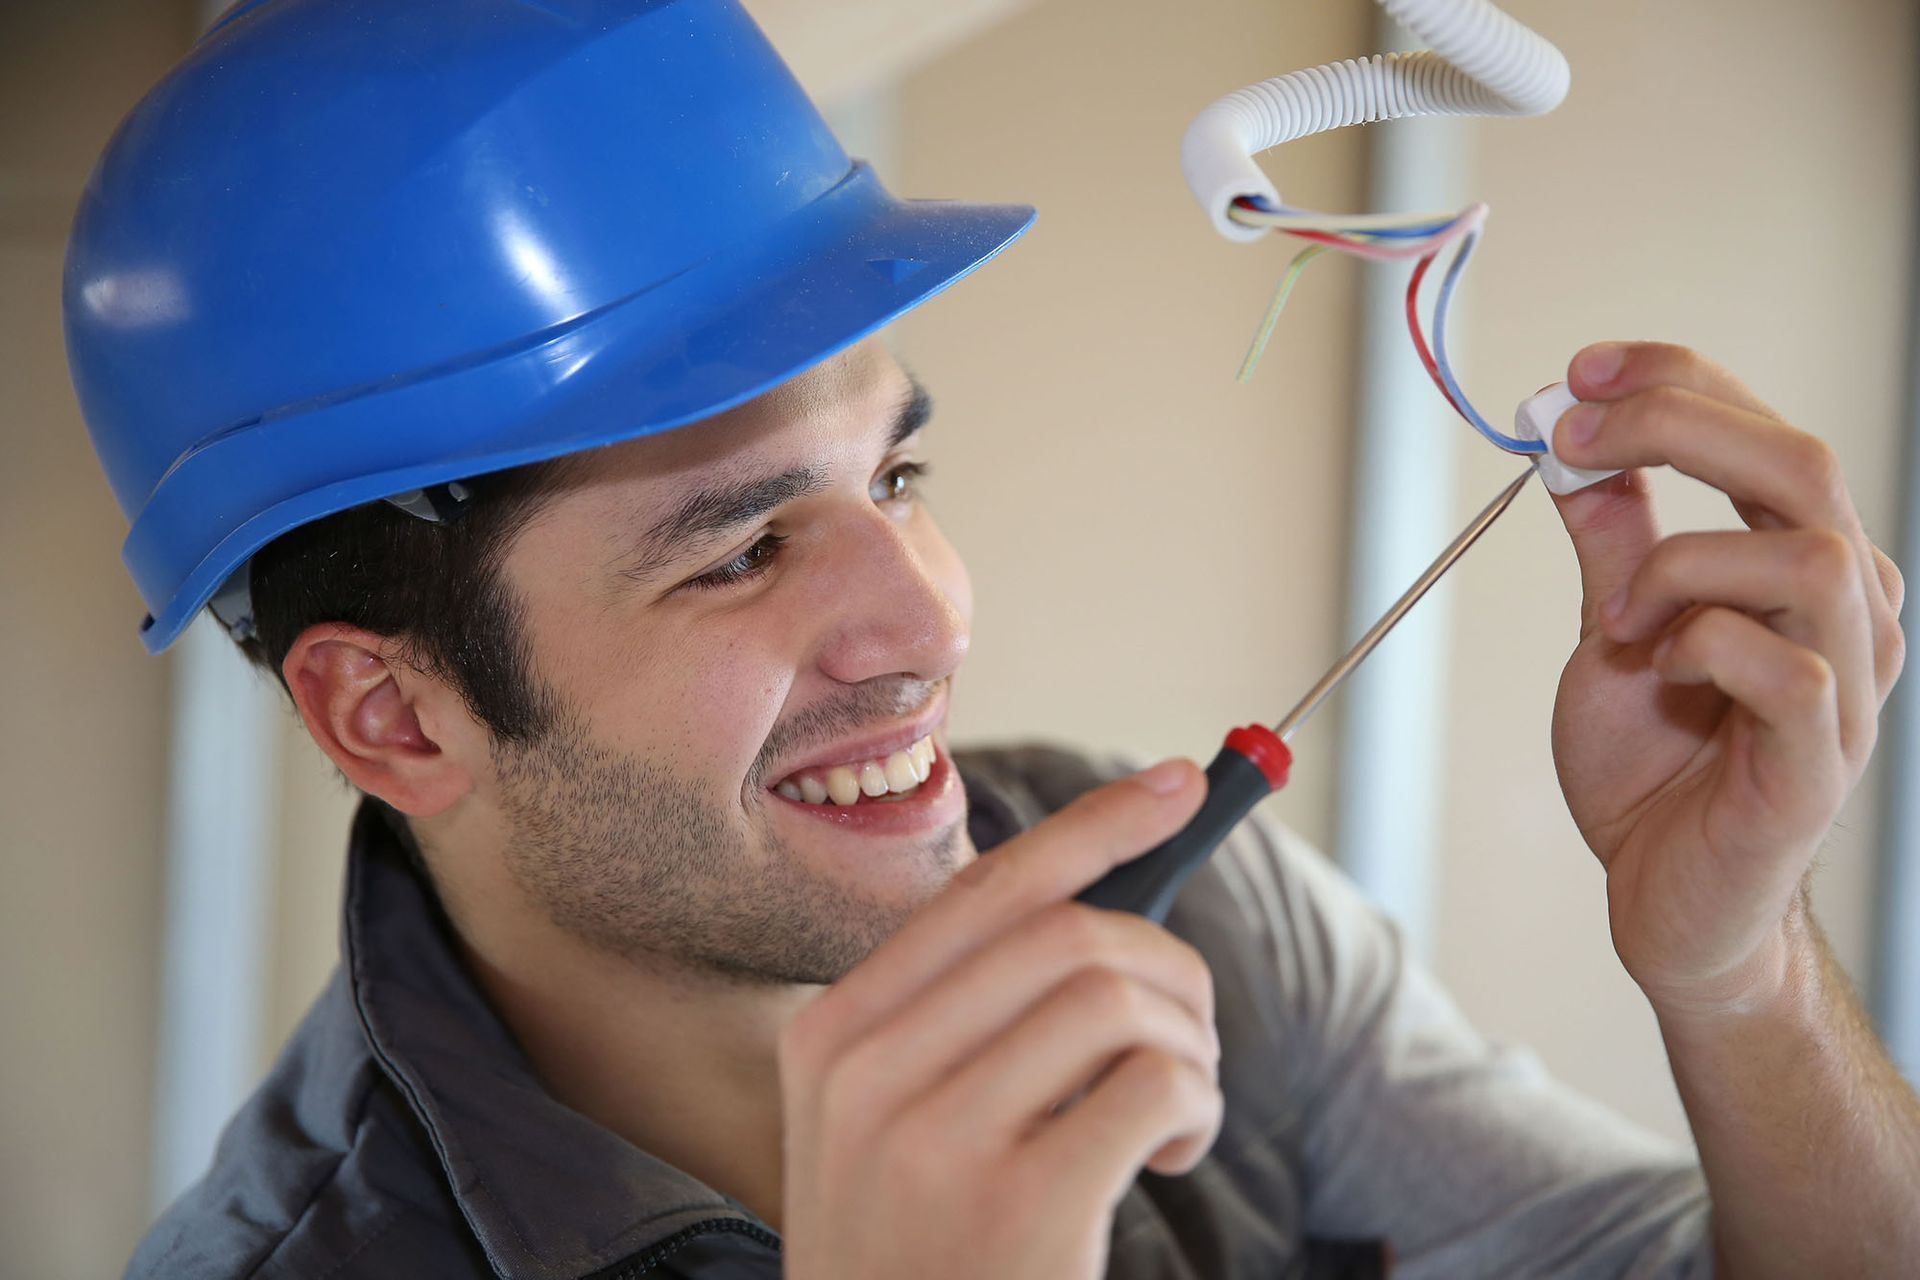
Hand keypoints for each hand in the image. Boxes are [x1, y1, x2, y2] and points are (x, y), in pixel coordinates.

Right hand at [777, 759, 1221, 1279]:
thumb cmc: (917, 1255)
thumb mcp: (889, 1127)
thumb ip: (964, 1016)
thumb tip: (1103, 893)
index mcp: (833, 1036)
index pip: (985, 893)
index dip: (1094, 827)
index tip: (1178, 784)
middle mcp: (868, 1073)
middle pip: (1068, 932)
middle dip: (1166, 964)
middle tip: (1185, 1038)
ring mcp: (935, 1139)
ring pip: (1120, 994)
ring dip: (1185, 1042)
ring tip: (1168, 1110)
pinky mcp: (1019, 1205)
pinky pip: (1157, 1077)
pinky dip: (1193, 1103)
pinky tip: (1165, 1155)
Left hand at [1544, 342, 1904, 1018]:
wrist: (1668, 901)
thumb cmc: (1656, 768)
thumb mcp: (1616, 629)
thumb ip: (1615, 542)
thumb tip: (1580, 446)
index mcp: (1803, 566)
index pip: (1769, 431)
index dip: (1679, 381)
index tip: (1579, 373)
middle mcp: (1848, 613)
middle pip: (1804, 463)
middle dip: (1677, 424)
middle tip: (1572, 434)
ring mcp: (1845, 686)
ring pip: (1811, 555)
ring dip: (1682, 562)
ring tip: (1619, 618)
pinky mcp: (1816, 762)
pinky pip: (1786, 666)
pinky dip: (1701, 643)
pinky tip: (1654, 668)